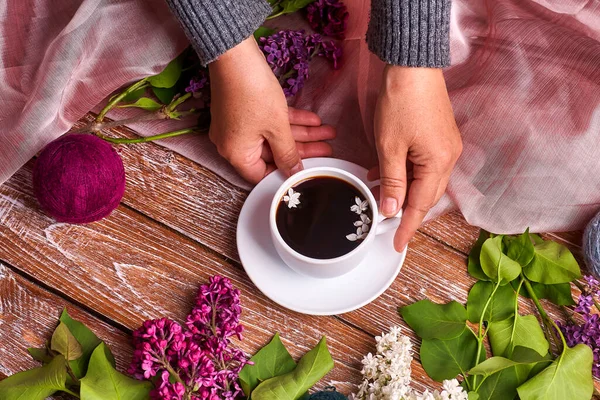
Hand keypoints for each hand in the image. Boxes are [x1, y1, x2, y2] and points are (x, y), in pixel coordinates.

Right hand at [208, 37, 335, 183]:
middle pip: (273, 153)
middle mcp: (233, 143)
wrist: (235, 55)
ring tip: (327, 131)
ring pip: (274, 135)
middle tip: (327, 147)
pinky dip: (289, 121)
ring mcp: (238, 126)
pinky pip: (268, 122)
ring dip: (301, 133)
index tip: (308, 170)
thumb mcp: (276, 128)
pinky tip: (313, 119)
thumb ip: (288, 153)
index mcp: (236, 154)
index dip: (286, 173)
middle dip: (303, 148)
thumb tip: (293, 173)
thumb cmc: (253, 93)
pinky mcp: (244, 110)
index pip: (263, 174)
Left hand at [369, 66, 461, 251]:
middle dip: (406, 211)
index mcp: (439, 163)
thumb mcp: (389, 147)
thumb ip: (391, 182)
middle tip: (386, 226)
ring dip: (402, 190)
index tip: (396, 245)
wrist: (412, 65)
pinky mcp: (439, 136)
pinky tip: (383, 173)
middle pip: (426, 194)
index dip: (407, 227)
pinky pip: (422, 164)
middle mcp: (448, 157)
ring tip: (378, 197)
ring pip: (423, 180)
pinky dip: (405, 173)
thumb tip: (391, 210)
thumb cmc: (400, 102)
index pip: (421, 205)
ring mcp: (445, 146)